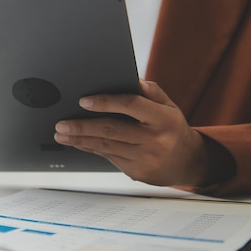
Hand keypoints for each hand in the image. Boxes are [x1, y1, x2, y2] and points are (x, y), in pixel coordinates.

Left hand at [54, 80, 210, 185]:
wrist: (188, 162)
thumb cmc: (172, 128)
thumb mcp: (167, 106)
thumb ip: (148, 91)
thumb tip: (126, 78)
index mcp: (163, 118)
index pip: (130, 105)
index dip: (105, 102)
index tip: (83, 101)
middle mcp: (155, 139)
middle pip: (111, 130)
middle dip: (82, 126)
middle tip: (61, 124)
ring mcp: (145, 158)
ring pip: (105, 146)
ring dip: (79, 140)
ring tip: (61, 134)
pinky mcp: (136, 172)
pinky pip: (107, 157)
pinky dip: (90, 148)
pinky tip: (77, 143)